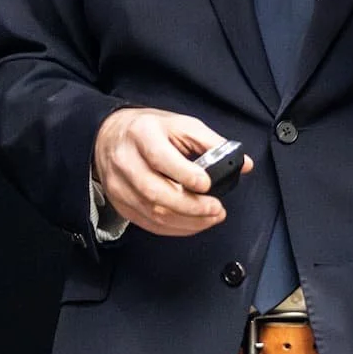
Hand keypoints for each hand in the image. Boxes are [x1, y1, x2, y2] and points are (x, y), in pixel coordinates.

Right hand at [93, 108, 252, 236]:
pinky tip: (194, 223)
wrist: (108, 136)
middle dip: (191, 206)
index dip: (185, 174)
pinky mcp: (121, 204)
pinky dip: (175, 228)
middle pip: (155, 192)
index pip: (160, 158)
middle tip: (217, 209)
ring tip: (212, 217)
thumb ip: (212, 143)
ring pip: (153, 212)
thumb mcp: (181, 125)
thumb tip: (244, 163)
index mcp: (142, 135)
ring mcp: (120, 186)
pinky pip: (149, 224)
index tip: (207, 184)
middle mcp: (126, 162)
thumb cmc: (149, 129)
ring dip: (188, 221)